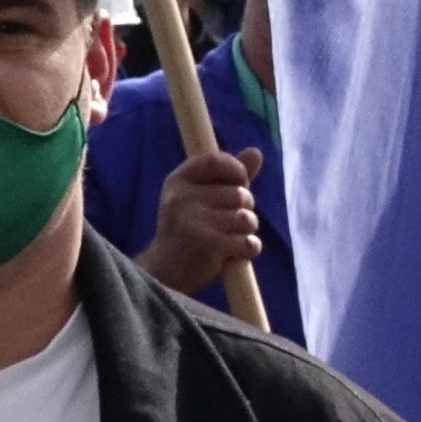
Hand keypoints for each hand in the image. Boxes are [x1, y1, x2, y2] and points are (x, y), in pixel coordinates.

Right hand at [137, 147, 264, 293]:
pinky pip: (244, 241)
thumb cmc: (189, 229)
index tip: (240, 183)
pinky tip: (240, 251)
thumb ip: (230, 176)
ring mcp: (187, 219)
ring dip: (249, 229)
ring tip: (235, 236)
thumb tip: (255, 152)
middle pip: (238, 193)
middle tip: (232, 220)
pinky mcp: (199, 242)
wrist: (164, 270)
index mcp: (178, 180)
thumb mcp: (204, 197)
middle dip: (246, 208)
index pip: (215, 160)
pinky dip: (249, 248)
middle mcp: (179, 197)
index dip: (237, 170)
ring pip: (244, 218)